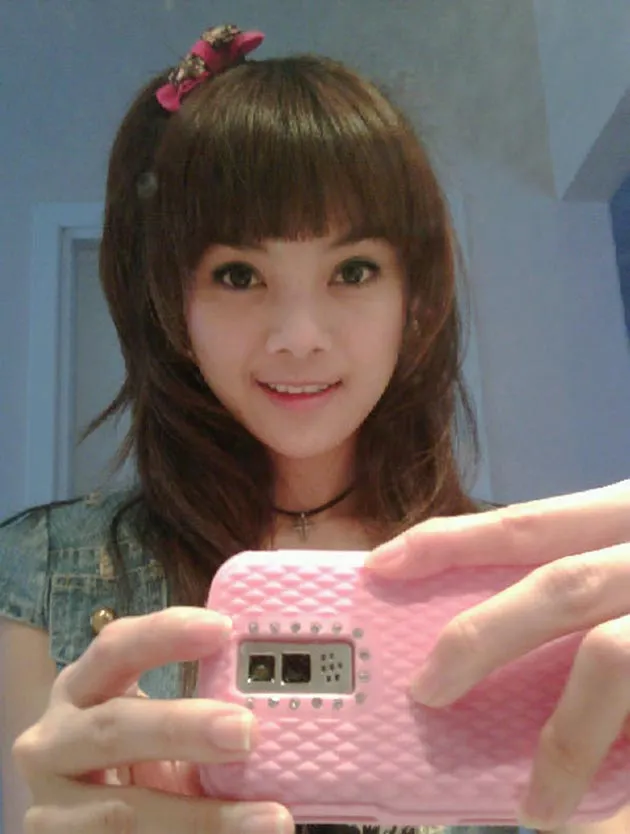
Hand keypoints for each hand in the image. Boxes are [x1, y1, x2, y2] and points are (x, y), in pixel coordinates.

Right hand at [13, 607, 293, 833]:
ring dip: (203, 819)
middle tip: (248, 731)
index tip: (223, 629)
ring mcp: (49, 806)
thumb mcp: (153, 728)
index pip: (115, 648)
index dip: (164, 633)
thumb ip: (201, 712)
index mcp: (80, 690)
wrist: (82, 823)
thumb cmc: (131, 761)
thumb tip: (283, 704)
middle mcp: (52, 741)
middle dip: (182, 728)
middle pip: (113, 727)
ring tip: (272, 819)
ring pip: (121, 813)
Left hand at [365, 480, 629, 830]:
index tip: (383, 563)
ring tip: (531, 808)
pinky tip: (604, 820)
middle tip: (426, 692)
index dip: (450, 540)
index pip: (528, 520)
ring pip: (614, 660)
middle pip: (560, 585)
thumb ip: (593, 566)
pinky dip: (621, 778)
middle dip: (481, 636)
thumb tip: (501, 618)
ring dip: (564, 740)